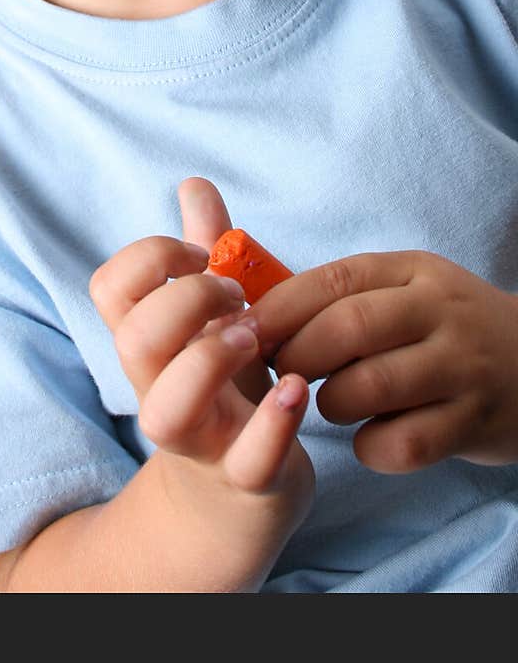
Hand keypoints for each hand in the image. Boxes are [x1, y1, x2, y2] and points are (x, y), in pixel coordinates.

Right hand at [90, 177, 313, 520]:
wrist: (236, 499)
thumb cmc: (224, 390)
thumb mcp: (212, 319)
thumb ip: (206, 251)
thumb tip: (193, 183)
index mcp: (149, 344)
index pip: (109, 289)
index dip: (150, 258)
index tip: (199, 257)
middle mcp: (160, 390)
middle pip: (134, 340)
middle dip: (186, 301)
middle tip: (235, 296)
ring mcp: (200, 439)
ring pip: (166, 411)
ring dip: (211, 360)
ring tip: (255, 338)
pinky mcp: (247, 480)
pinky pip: (248, 461)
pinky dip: (273, 424)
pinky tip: (297, 390)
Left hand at [237, 250, 517, 472]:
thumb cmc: (443, 328)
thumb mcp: (405, 288)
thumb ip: (342, 294)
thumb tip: (252, 309)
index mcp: (413, 271)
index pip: (335, 279)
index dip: (280, 307)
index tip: (245, 330)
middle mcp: (440, 312)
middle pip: (349, 329)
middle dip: (298, 354)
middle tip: (281, 373)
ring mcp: (461, 368)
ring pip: (370, 387)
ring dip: (331, 402)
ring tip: (329, 403)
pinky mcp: (474, 424)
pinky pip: (402, 444)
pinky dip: (370, 447)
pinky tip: (369, 437)